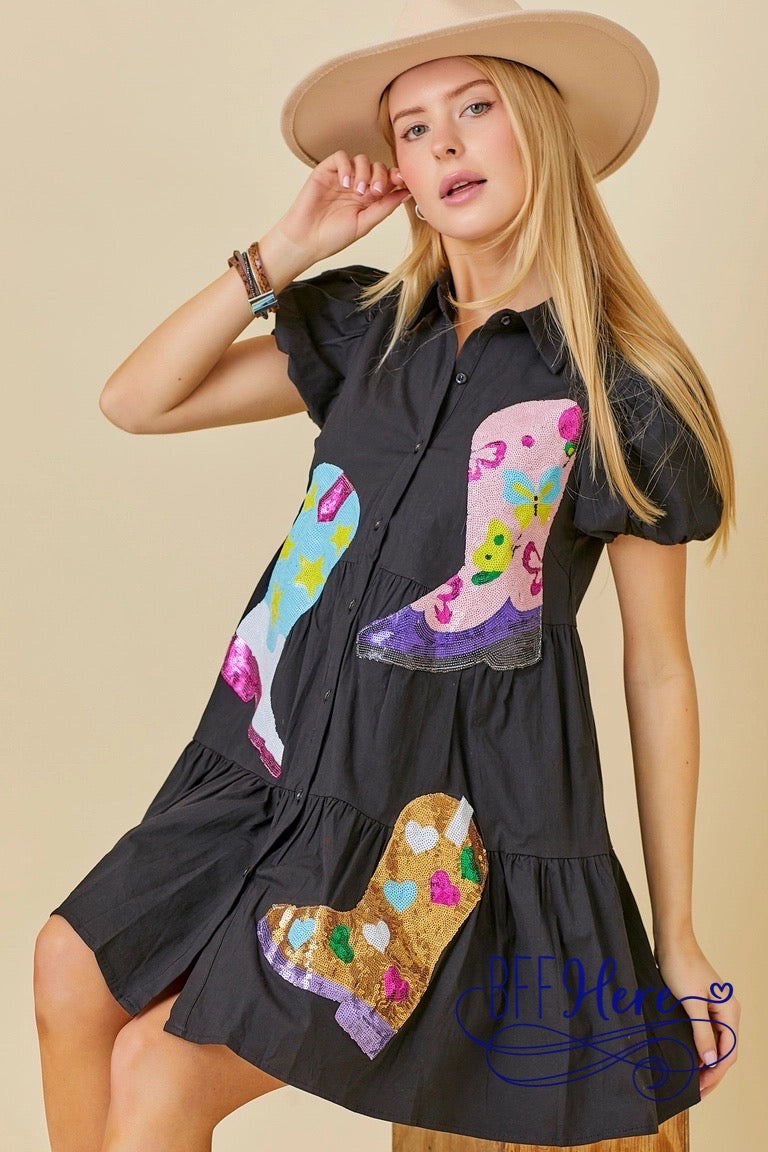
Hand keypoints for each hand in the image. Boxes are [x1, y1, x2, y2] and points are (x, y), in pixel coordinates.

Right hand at [265, 150, 411, 276]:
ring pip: (361, 159)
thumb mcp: (365, 223)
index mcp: (368, 199)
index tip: (402, 181)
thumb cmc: (333, 237)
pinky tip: (345, 184)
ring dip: (364, 172)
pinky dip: (346, 166)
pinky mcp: (325, 171)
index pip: (387, 180)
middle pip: (377, 167)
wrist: (306, 240)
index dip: (396, 177)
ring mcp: (341, 178)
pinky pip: (340, 157)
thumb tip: (407, 193)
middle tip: (375, 191)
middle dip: (380, 176)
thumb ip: (385, 207)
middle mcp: (356, 186)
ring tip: (357, 191)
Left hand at [654, 934, 739, 1097]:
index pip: (729, 1052)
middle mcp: (727, 1010)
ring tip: (691, 1078)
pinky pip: (705, 1032)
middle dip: (712, 1072)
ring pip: (715, 1042)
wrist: (671, 939)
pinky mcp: (702, 1003)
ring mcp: (715, 1007)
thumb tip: (712, 1061)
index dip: (715, 1074)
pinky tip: (688, 1055)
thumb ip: (702, 1032)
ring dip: (705, 1060)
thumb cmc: (680, 965)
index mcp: (729, 1010)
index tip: (700, 1089)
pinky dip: (699, 1046)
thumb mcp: (691, 1002)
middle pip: (725, 1050)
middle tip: (696, 1091)